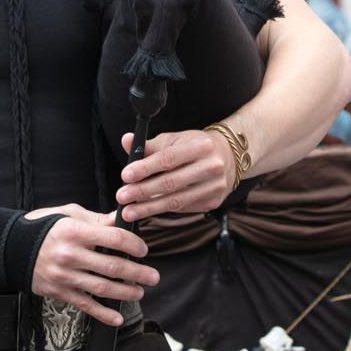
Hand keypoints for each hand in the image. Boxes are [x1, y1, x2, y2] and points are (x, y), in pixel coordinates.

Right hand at [25, 205, 156, 327]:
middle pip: (112, 266)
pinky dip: (102, 314)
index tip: (143, 250)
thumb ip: (96, 220)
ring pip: (102, 288)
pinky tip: (116, 318)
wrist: (12, 248)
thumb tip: (121, 220)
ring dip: (126, 293)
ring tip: (139, 292)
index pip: (113, 238)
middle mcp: (70, 255)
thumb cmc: (44, 228)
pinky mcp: (59, 292)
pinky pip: (85, 305)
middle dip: (138, 273)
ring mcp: (65, 276)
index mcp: (75, 231)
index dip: (133, 244)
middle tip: (153, 276)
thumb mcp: (69, 215)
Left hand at [116, 128, 235, 220]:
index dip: (145, 168)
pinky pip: (183, 208)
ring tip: (129, 211)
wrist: (228, 157)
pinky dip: (162, 210)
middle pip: (171, 183)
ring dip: (149, 208)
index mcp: (201, 146)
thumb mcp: (175, 140)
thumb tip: (127, 141)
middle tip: (122, 197)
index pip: (168, 159)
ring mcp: (214, 187)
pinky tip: (147, 210)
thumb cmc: (194, 146)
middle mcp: (211, 167)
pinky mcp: (213, 202)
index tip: (125, 176)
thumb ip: (150, 144)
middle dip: (142, 191)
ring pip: (176, 201)